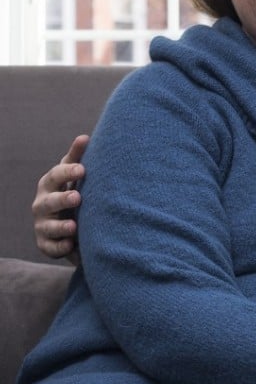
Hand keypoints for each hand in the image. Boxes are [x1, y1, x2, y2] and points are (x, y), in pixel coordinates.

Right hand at [32, 134, 88, 264]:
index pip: (56, 175)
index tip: (83, 169)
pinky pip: (50, 247)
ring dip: (60, 226)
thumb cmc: (72, 191)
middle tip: (77, 197)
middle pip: (49, 201)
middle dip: (62, 199)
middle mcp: (43, 204)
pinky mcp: (46, 244)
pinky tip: (71, 245)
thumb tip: (84, 136)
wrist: (70, 223)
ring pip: (48, 226)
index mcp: (51, 184)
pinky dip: (60, 247)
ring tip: (74, 226)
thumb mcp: (74, 175)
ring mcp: (43, 225)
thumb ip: (77, 158)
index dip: (67, 172)